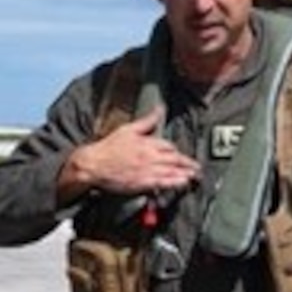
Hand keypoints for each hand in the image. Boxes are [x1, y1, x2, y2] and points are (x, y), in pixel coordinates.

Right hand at [62, 107, 198, 199]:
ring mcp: (148, 170)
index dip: (176, 150)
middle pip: (175, 159)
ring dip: (186, 173)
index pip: (169, 145)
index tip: (180, 154)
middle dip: (188, 162)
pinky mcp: (143, 182)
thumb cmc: (108, 147)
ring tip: (195, 175)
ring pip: (172, 170)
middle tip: (197, 167)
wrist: (94, 164)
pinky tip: (183, 183)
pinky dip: (175, 182)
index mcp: (148, 142)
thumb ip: (147, 120)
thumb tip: (159, 108)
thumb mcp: (128, 129)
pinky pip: (163, 182)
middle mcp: (150, 156)